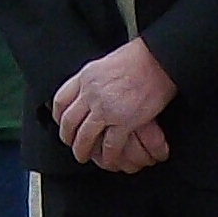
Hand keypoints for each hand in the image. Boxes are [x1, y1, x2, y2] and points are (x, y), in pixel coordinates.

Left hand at [52, 39, 177, 171]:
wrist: (159, 59)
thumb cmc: (139, 58)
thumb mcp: (105, 63)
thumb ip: (93, 79)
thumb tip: (88, 88)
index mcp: (85, 77)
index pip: (60, 100)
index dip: (58, 115)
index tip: (60, 122)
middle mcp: (91, 93)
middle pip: (69, 122)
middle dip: (67, 137)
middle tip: (71, 144)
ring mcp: (105, 109)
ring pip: (84, 137)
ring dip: (82, 150)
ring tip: (84, 156)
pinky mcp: (124, 121)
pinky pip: (109, 145)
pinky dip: (107, 155)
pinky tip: (108, 159)